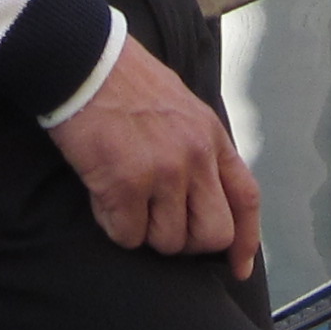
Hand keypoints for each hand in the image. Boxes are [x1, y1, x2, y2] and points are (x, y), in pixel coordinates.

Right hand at [50, 40, 262, 279]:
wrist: (84, 61)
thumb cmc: (125, 82)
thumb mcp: (181, 107)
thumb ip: (198, 148)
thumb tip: (203, 195)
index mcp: (212, 136)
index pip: (245, 198)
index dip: (245, 241)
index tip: (238, 268)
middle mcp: (196, 156)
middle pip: (214, 234)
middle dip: (188, 243)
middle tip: (160, 226)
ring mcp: (163, 171)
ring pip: (169, 242)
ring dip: (145, 233)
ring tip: (125, 200)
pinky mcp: (126, 184)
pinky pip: (128, 236)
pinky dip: (114, 226)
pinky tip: (103, 197)